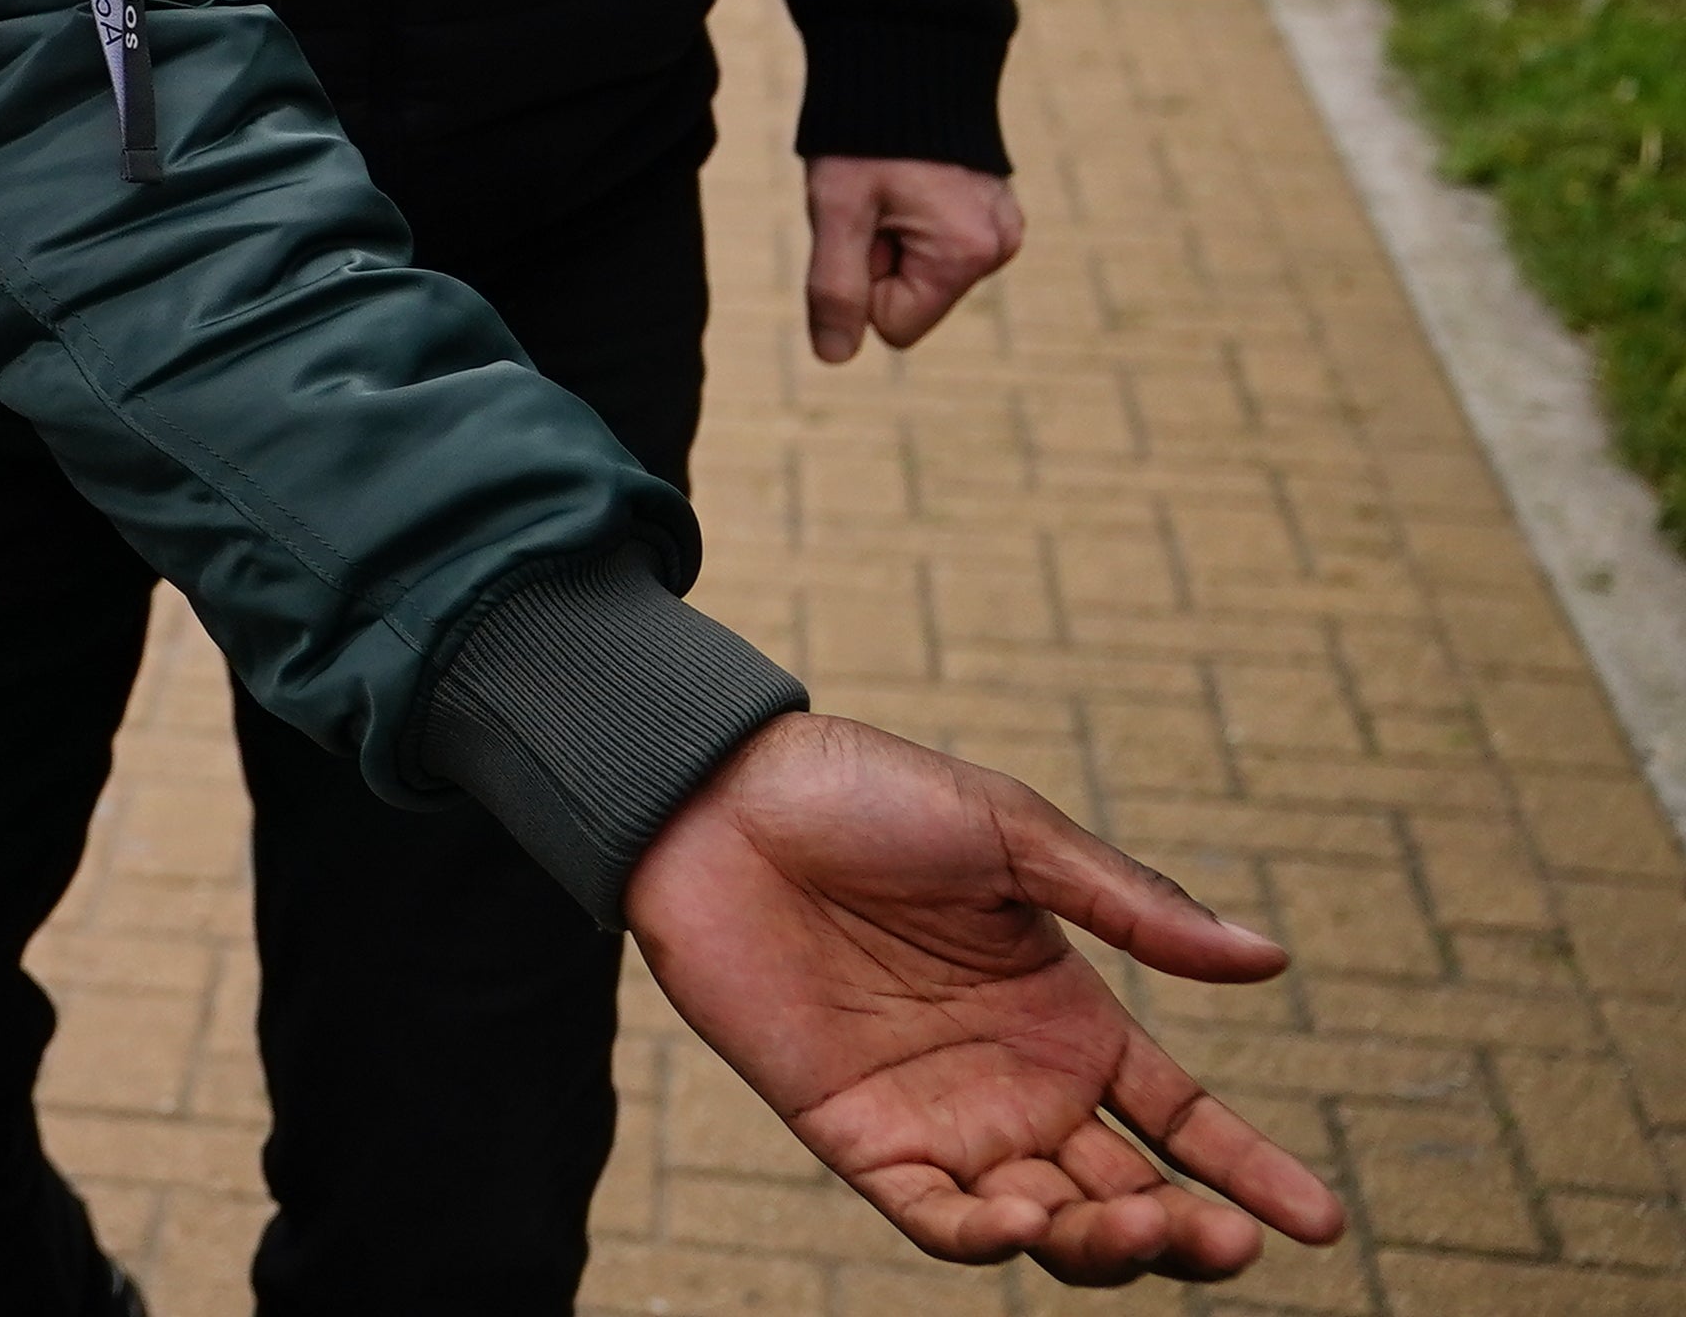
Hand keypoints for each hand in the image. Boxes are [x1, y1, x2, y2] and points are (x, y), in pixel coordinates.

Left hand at [626, 712, 1340, 1281]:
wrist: (719, 799)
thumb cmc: (864, 797)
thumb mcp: (1012, 836)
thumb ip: (1133, 907)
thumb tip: (1270, 959)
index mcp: (1069, 1017)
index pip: (1184, 1121)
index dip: (1253, 1172)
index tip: (1323, 1220)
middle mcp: (1018, 1084)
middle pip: (1129, 1194)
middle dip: (1188, 1232)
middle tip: (1230, 1240)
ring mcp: (942, 1117)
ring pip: (1049, 1225)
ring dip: (1103, 1246)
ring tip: (1142, 1228)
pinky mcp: (859, 1136)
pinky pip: (935, 1218)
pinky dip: (985, 1238)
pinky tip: (1025, 1222)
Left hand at [804, 155, 1022, 360]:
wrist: (904, 59)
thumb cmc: (864, 135)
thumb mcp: (838, 210)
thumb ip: (835, 289)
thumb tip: (833, 357)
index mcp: (966, 254)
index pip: (895, 326)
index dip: (862, 281)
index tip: (863, 223)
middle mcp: (998, 248)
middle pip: (912, 298)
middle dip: (879, 257)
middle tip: (874, 199)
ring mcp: (1001, 229)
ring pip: (922, 270)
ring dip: (892, 236)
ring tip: (890, 184)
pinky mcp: (994, 211)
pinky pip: (937, 243)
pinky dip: (912, 218)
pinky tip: (910, 177)